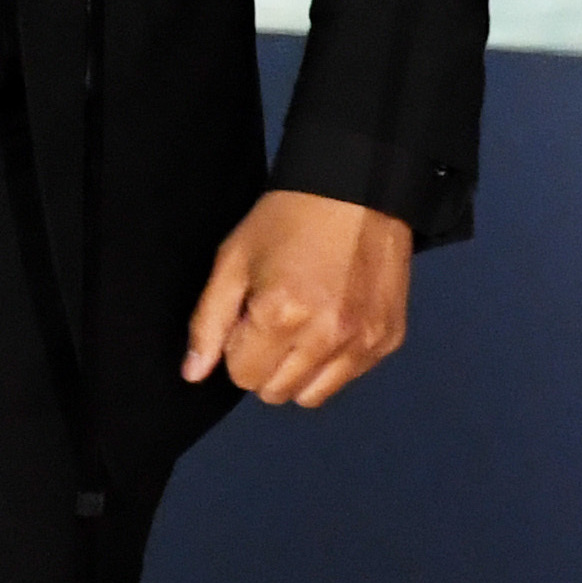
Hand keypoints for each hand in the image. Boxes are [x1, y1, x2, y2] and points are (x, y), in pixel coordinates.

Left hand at [182, 190, 411, 408]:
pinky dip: (334, 362)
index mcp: (281, 315)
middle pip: (276, 392)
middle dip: (264, 363)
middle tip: (274, 321)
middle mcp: (326, 338)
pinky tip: (333, 322)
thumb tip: (193, 374)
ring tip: (303, 327)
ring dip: (298, 371)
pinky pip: (349, 378)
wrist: (360, 187)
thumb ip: (209, 321)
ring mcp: (363, 342)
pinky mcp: (389, 340)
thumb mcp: (234, 258)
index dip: (238, 347)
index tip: (250, 316)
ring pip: (312, 395)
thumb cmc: (289, 218)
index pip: (243, 376)